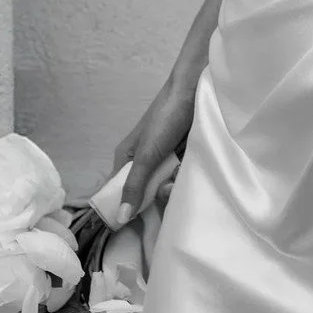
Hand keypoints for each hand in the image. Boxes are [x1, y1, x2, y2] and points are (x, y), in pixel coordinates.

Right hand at [111, 71, 196, 219]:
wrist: (195, 91)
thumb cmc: (165, 119)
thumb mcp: (147, 155)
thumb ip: (134, 185)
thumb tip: (121, 218)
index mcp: (126, 158)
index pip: (117, 191)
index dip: (124, 207)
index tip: (136, 222)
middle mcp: (142, 161)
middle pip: (145, 193)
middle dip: (158, 193)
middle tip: (169, 185)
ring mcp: (163, 159)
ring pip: (164, 186)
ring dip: (174, 183)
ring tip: (182, 170)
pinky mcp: (181, 156)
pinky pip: (180, 176)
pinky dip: (185, 174)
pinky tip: (190, 165)